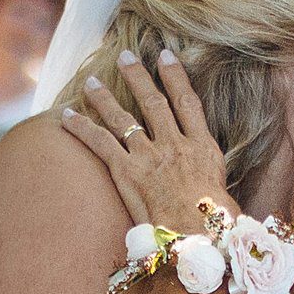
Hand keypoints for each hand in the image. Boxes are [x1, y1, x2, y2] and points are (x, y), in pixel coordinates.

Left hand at [57, 50, 232, 232]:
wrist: (195, 238)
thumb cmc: (215, 228)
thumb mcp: (226, 200)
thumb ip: (216, 188)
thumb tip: (220, 200)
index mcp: (203, 148)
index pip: (188, 102)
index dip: (176, 76)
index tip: (166, 56)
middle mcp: (175, 145)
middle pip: (154, 102)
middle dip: (138, 77)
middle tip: (125, 56)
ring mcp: (149, 156)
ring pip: (123, 118)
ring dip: (104, 98)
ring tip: (91, 82)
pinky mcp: (127, 172)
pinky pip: (100, 143)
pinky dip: (82, 127)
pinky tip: (67, 116)